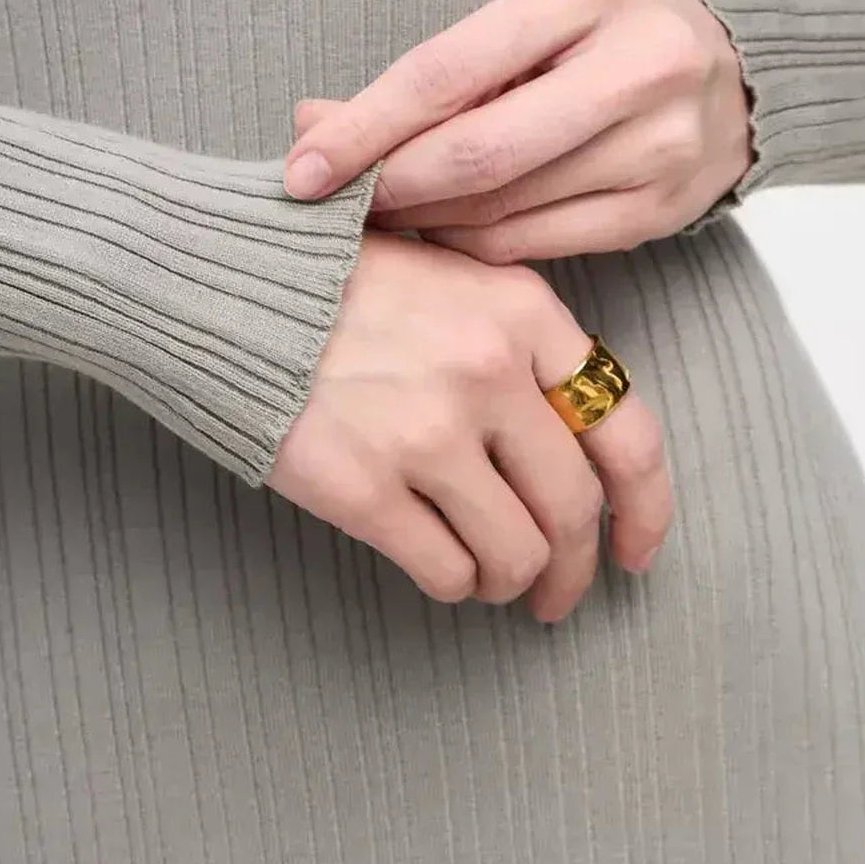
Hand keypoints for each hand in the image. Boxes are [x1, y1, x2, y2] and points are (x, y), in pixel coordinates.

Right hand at [269, 230, 673, 620]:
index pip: (626, 430)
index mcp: (520, 311)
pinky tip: (436, 566)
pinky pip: (444, 570)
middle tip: (555, 594)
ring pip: (515, 553)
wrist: (219, 284)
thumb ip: (514, 336)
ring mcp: (426, 433)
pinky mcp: (363, 486)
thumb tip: (574, 428)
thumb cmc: (331, 275)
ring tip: (488, 580)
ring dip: (510, 582)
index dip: (645, 508)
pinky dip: (452, 583)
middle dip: (574, 568)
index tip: (635, 552)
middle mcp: (487, 373)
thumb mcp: (446, 268)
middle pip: (572, 508)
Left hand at [282, 0, 753, 261]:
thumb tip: (310, 123)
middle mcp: (637, 66)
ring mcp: (661, 145)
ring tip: (381, 211)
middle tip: (334, 203)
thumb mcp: (526, 14)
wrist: (737, 65)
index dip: (364, 128)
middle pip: (478, 155)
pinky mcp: (667, 208)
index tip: (301, 168)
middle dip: (389, 187)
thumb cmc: (601, 30)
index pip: (448, 70)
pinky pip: (537, 244)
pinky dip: (471, 243)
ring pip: (503, 209)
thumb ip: (432, 70)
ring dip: (423, 219)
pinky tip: (442, 228)